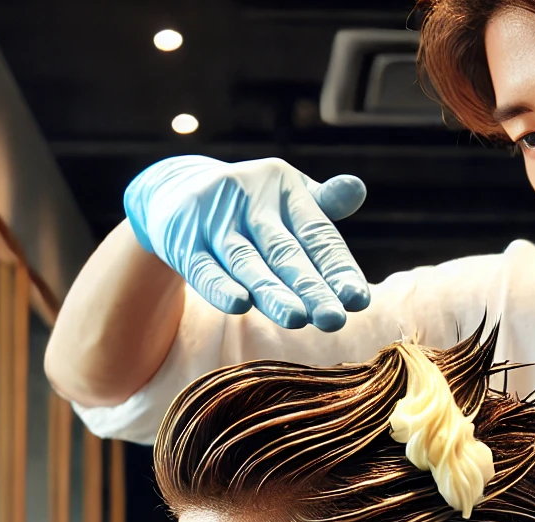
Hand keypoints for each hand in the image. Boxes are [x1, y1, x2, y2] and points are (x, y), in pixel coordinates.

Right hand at [122, 155, 370, 330]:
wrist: (175, 189)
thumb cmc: (250, 203)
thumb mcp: (286, 196)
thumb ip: (324, 204)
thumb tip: (358, 189)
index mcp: (284, 190)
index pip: (317, 234)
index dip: (338, 267)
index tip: (358, 300)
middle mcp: (251, 202)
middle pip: (285, 251)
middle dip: (310, 287)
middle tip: (334, 319)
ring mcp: (215, 222)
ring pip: (247, 263)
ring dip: (271, 291)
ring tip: (296, 318)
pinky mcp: (185, 242)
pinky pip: (204, 268)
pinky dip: (220, 287)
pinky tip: (239, 305)